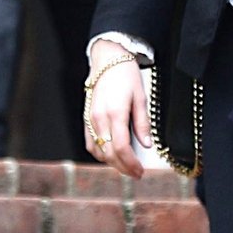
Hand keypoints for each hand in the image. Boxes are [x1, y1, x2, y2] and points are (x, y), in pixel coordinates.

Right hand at [85, 40, 149, 177]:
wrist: (107, 59)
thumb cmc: (126, 75)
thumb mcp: (141, 98)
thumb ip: (143, 123)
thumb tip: (147, 145)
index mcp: (115, 113)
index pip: (122, 148)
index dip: (131, 164)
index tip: (140, 171)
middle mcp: (99, 118)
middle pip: (109, 154)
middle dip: (123, 168)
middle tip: (136, 174)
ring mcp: (90, 119)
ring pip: (98, 151)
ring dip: (112, 163)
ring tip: (126, 166)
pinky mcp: (86, 118)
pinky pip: (90, 143)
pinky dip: (99, 154)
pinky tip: (110, 156)